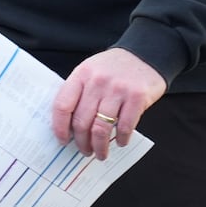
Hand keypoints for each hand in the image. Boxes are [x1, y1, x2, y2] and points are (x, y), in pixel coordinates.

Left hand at [51, 48, 165, 159]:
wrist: (145, 52)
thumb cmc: (114, 67)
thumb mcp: (91, 70)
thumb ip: (80, 92)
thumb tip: (70, 126)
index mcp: (82, 74)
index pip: (63, 105)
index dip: (60, 127)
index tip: (63, 141)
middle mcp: (97, 81)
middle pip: (82, 121)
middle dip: (82, 142)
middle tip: (85, 151)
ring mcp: (117, 89)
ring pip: (101, 128)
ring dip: (100, 147)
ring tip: (101, 153)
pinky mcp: (137, 97)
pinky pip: (125, 126)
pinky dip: (121, 139)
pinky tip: (121, 142)